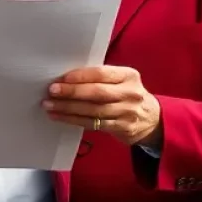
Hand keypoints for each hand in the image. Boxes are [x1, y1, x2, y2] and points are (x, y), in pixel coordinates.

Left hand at [42, 65, 161, 147]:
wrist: (151, 120)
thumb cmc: (126, 94)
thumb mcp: (121, 80)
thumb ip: (100, 77)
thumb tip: (65, 77)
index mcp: (128, 76)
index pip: (102, 73)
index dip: (81, 76)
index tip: (62, 78)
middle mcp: (130, 94)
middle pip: (97, 93)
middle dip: (72, 92)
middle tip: (52, 91)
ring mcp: (127, 112)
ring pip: (93, 110)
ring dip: (68, 108)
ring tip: (49, 105)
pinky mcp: (122, 128)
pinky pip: (93, 124)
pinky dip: (74, 120)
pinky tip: (59, 117)